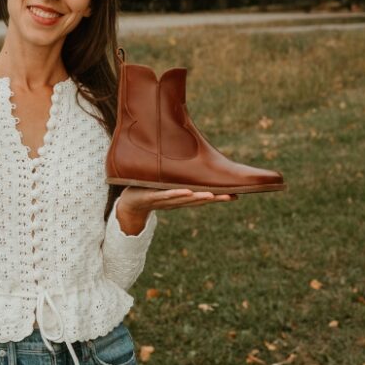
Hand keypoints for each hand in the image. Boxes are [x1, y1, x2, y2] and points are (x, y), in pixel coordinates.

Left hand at [117, 185, 236, 231]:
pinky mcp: (150, 197)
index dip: (219, 197)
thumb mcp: (167, 183)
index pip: (202, 197)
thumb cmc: (149, 190)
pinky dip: (176, 193)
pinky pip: (165, 194)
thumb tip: (193, 161)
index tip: (236, 195)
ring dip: (198, 197)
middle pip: (197, 200)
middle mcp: (175, 201)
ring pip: (184, 198)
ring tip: (213, 194)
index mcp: (182, 199)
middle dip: (215, 198)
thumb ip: (180, 176)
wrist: (128, 202)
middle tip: (232, 196)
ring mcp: (163, 200)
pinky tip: (187, 191)